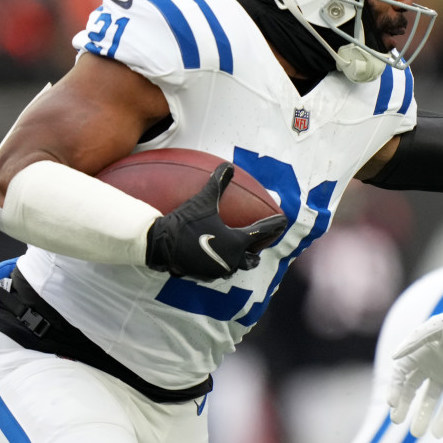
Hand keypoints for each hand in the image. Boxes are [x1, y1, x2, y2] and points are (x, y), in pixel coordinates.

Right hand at [145, 163, 287, 280]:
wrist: (159, 245)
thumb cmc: (185, 222)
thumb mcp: (203, 200)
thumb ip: (218, 183)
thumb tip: (228, 165)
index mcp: (236, 242)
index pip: (262, 232)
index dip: (274, 225)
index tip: (283, 221)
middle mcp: (231, 260)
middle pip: (252, 256)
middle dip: (259, 248)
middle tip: (264, 238)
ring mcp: (218, 271)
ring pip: (236, 266)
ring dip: (241, 258)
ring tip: (243, 250)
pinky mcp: (204, 276)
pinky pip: (220, 271)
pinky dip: (224, 262)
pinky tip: (219, 256)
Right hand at [388, 301, 442, 437]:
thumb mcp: (432, 329)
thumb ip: (412, 342)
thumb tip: (393, 358)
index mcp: (419, 353)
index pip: (401, 375)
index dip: (395, 389)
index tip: (392, 403)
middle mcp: (430, 366)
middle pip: (412, 390)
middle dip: (404, 405)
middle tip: (397, 420)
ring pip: (431, 400)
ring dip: (423, 416)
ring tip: (416, 433)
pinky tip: (438, 432)